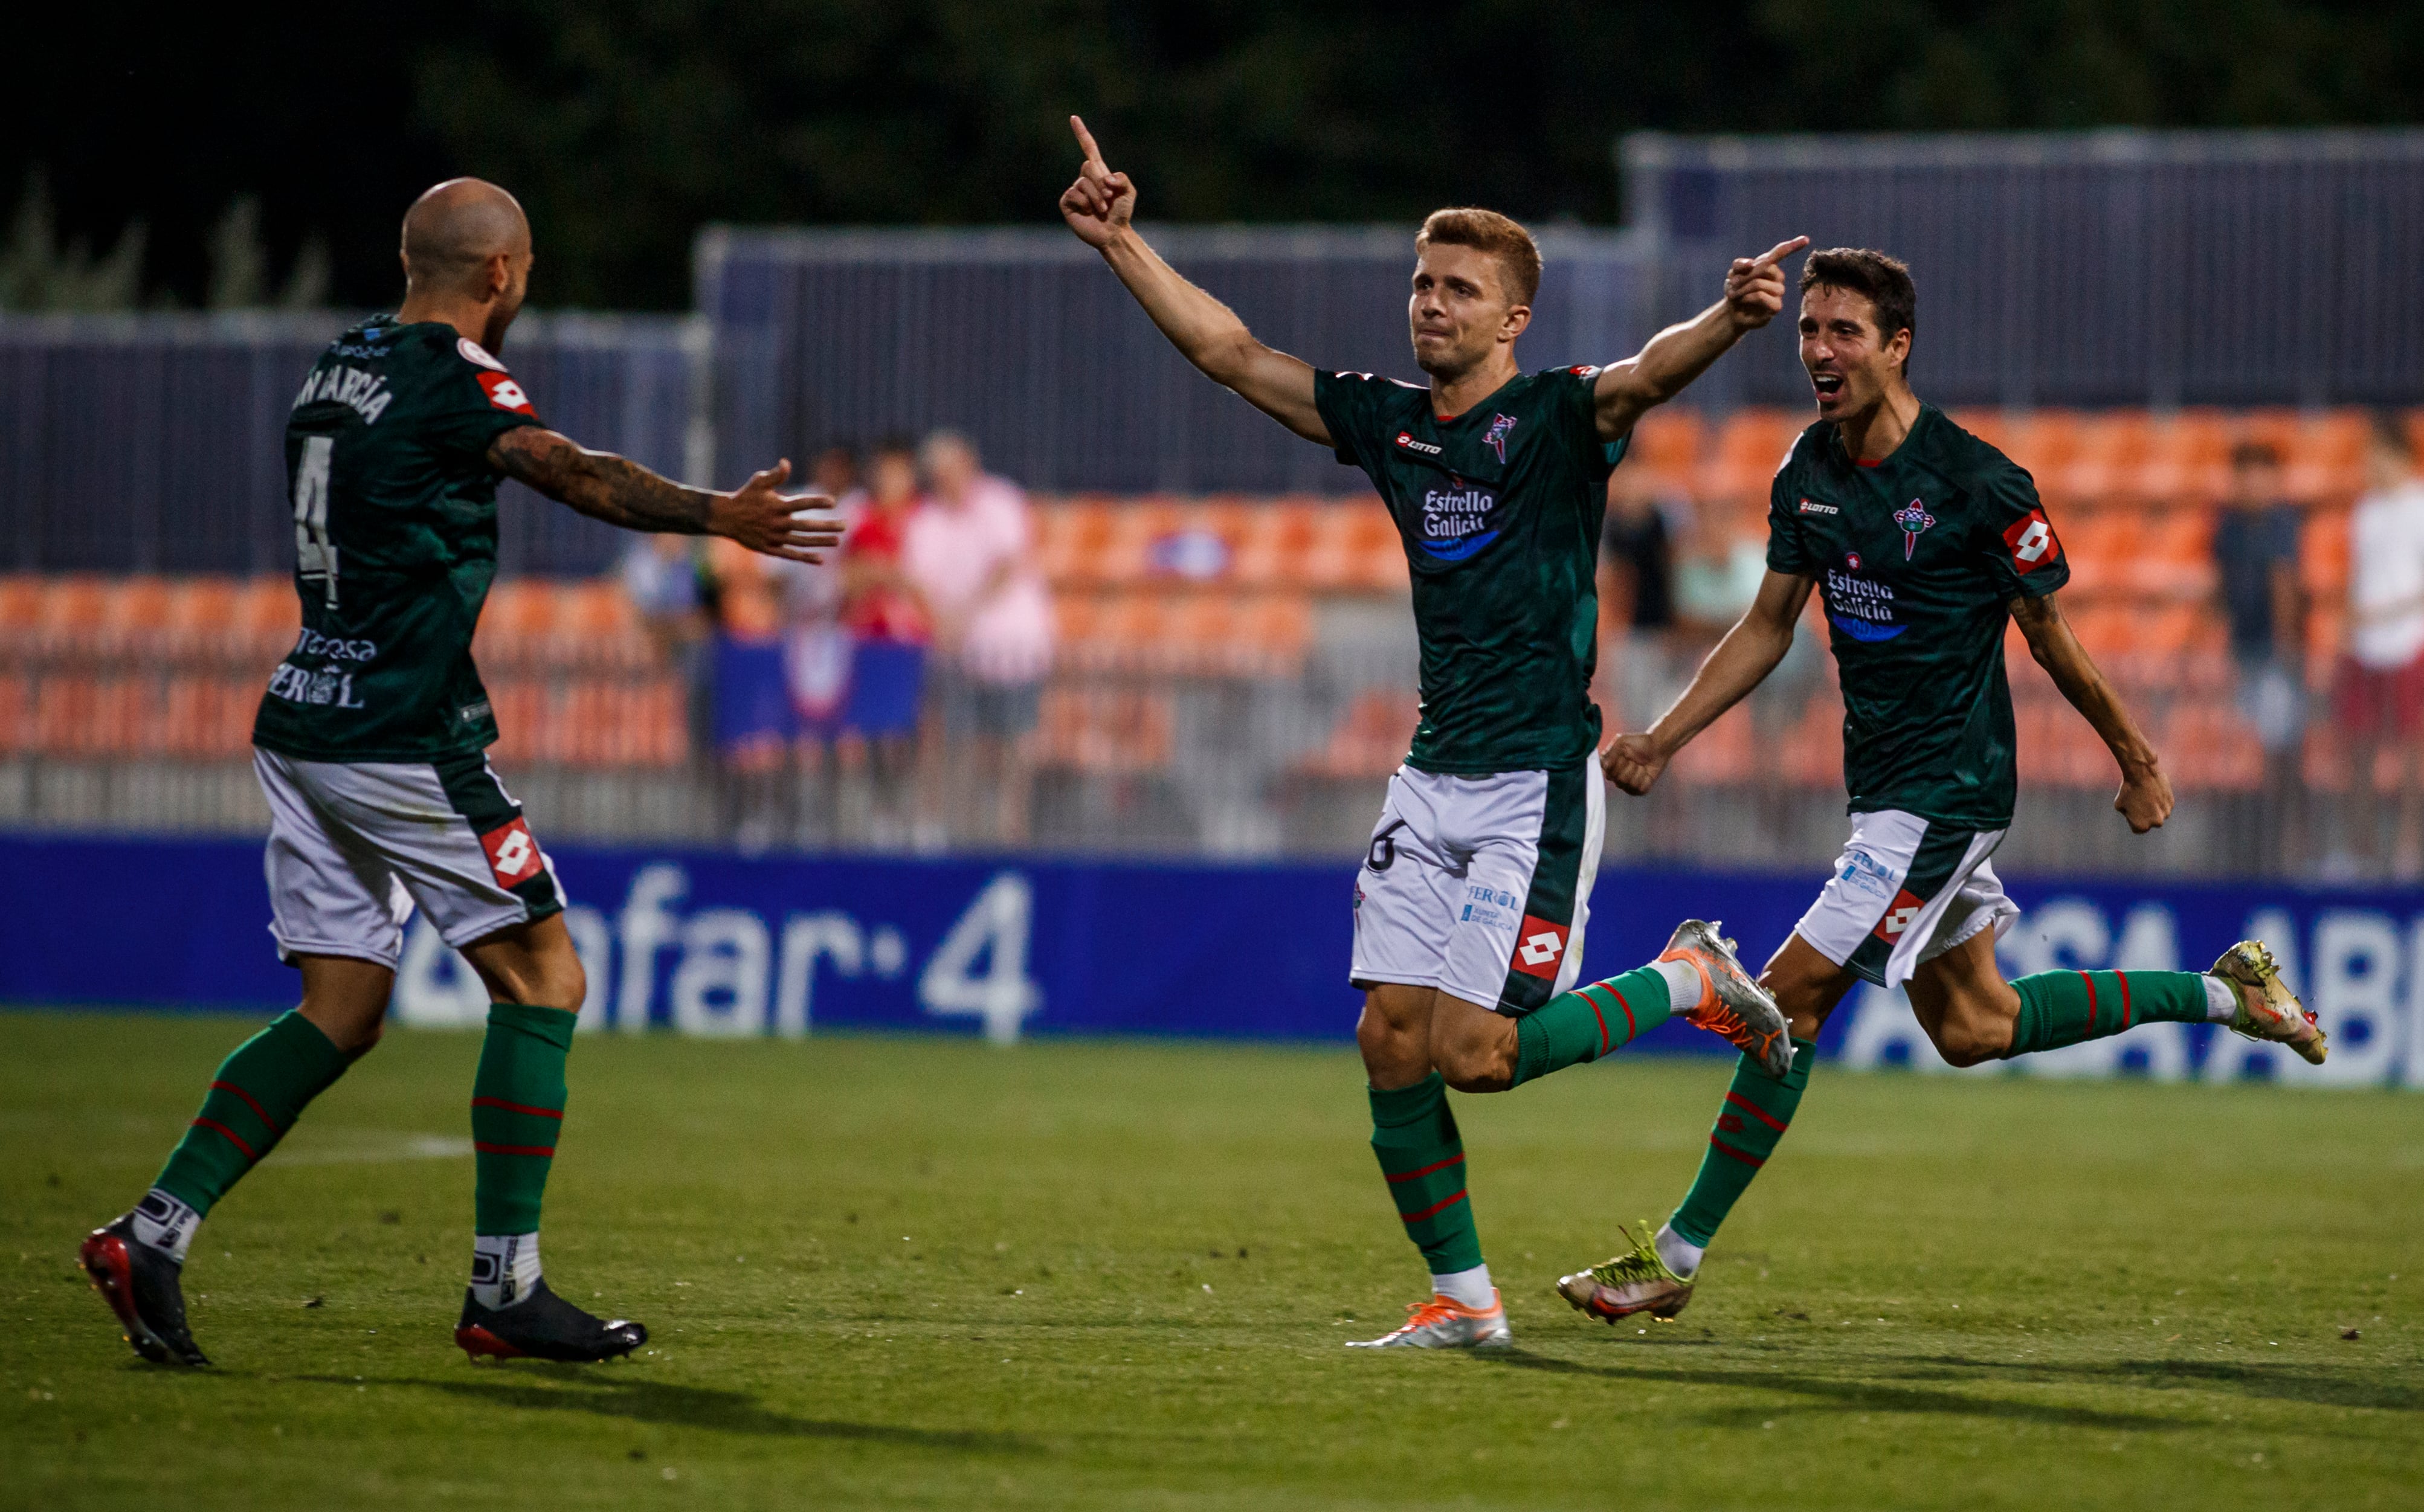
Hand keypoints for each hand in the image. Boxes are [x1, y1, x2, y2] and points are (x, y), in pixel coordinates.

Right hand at [710, 460, 843, 562]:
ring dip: (820, 542)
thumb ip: (775, 475)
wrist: (726, 518)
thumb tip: (786, 463)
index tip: (832, 501)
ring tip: (837, 541)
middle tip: (844, 526)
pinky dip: (805, 558)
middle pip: (806, 525)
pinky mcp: (770, 549)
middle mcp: (777, 523)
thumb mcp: (758, 482)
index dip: (817, 502)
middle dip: (826, 526)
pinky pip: (790, 555)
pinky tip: (821, 559)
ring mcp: (774, 537)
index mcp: (776, 506)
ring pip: (802, 542)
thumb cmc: (746, 496)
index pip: (801, 503)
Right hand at [1059, 115, 1136, 250]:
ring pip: (1083, 182)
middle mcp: (1084, 178)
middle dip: (1101, 182)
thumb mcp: (1129, 192)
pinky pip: (1074, 194)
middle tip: (1109, 198)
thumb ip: (1121, 178)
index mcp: (1099, 172)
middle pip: (1088, 166)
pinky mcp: (1067, 202)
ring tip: (1102, 209)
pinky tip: (1088, 213)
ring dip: (1096, 197)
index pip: (1088, 148)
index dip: (1081, 133)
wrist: (1113, 233)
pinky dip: (1085, 203)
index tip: (1073, 118)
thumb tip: (1105, 178)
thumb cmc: (1121, 213)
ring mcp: (1075, 190)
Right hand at [1600, 732, 1670, 795]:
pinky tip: (1646, 772)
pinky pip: (1639, 789)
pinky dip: (1645, 779)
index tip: (1623, 756)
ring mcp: (1627, 784)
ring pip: (1629, 784)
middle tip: (1634, 760)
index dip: (1617, 764)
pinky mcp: (1639, 789)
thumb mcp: (1622, 743)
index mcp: (1610, 766)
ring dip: (1638, 772)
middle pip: (1618, 780)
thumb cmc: (1639, 743)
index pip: (1608, 772)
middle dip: (1629, 768)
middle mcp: (1616, 777)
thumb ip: (1611, 753)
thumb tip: (1605, 765)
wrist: (1657, 747)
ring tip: (1641, 765)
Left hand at [1723, 236, 1808, 330]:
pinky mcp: (1777, 306)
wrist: (1733, 311)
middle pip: (1765, 268)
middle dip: (1744, 275)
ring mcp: (1779, 291)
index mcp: (1770, 265)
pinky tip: (1743, 300)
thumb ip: (1740, 264)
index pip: (1781, 252)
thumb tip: (1751, 264)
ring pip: (1759, 283)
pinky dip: (1747, 297)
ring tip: (1735, 294)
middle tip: (1733, 283)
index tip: (1806, 239)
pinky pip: (1760, 296)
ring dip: (1742, 288)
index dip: (1793, 246)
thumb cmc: (1737, 289)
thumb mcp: (1734, 273)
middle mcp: (1778, 277)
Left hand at [2115, 758, 2173, 833]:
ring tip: (2145, 795)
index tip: (2130, 808)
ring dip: (2153, 808)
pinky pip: (2164, 805)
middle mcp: (2157, 823)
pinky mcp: (2171, 803)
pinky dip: (2159, 800)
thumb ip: (2129, 815)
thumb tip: (2136, 815)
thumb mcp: (2119, 806)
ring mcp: (2166, 813)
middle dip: (2144, 815)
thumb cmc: (2128, 790)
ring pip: (2158, 814)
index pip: (2137, 829)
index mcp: (2142, 826)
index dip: (2132, 819)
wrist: (2142, 773)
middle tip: (2138, 800)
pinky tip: (2153, 791)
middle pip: (2149, 822)